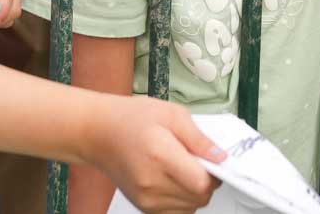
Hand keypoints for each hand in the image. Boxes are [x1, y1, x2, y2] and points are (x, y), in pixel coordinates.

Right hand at [80, 95, 222, 213]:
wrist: (98, 132)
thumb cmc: (131, 119)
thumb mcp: (172, 114)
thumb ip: (199, 139)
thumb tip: (221, 157)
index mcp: (160, 155)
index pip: (201, 183)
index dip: (215, 174)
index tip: (213, 161)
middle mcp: (151, 183)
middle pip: (198, 198)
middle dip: (207, 182)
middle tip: (198, 160)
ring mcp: (145, 198)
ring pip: (190, 208)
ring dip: (194, 191)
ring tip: (182, 167)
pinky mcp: (143, 206)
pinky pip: (176, 212)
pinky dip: (182, 199)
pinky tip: (174, 179)